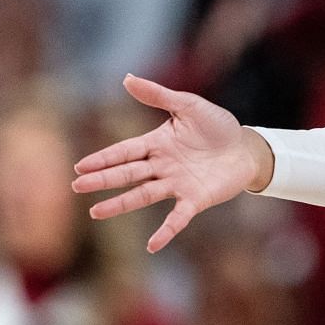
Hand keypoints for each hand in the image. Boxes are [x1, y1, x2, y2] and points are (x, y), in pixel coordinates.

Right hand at [72, 75, 272, 251]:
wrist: (247, 148)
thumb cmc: (217, 126)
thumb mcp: (188, 105)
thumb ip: (158, 95)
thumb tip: (126, 78)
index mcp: (157, 144)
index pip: (124, 152)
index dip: (103, 158)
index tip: (80, 166)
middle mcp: (161, 167)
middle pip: (127, 174)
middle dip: (103, 179)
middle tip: (78, 186)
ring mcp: (176, 185)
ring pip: (142, 196)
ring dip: (120, 204)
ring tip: (96, 212)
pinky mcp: (194, 200)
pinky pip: (177, 218)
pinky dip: (165, 232)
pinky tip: (151, 246)